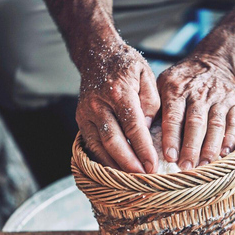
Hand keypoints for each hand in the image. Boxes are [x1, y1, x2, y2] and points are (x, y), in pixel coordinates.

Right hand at [76, 41, 159, 172]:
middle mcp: (98, 104)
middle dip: (129, 162)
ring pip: (99, 147)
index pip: (133, 126)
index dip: (143, 148)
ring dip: (114, 166)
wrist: (97, 54)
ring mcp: (85, 113)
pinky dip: (102, 160)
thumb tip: (147, 130)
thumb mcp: (146, 75)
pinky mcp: (80, 120)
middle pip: (113, 141)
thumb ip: (151, 103)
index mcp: (118, 92)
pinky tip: (114, 170)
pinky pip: (90, 145)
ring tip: (129, 180)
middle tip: (143, 178)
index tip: (154, 165)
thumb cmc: (126, 65)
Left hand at [157, 56, 234, 169]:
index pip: (173, 116)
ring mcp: (220, 96)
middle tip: (186, 167)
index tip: (169, 157)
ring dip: (210, 147)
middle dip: (191, 147)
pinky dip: (230, 138)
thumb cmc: (180, 82)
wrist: (213, 63)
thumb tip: (140, 134)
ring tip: (204, 165)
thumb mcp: (162, 85)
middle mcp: (199, 92)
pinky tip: (224, 153)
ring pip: (216, 125)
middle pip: (196, 123)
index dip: (172, 137)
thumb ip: (153, 108)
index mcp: (176, 88)